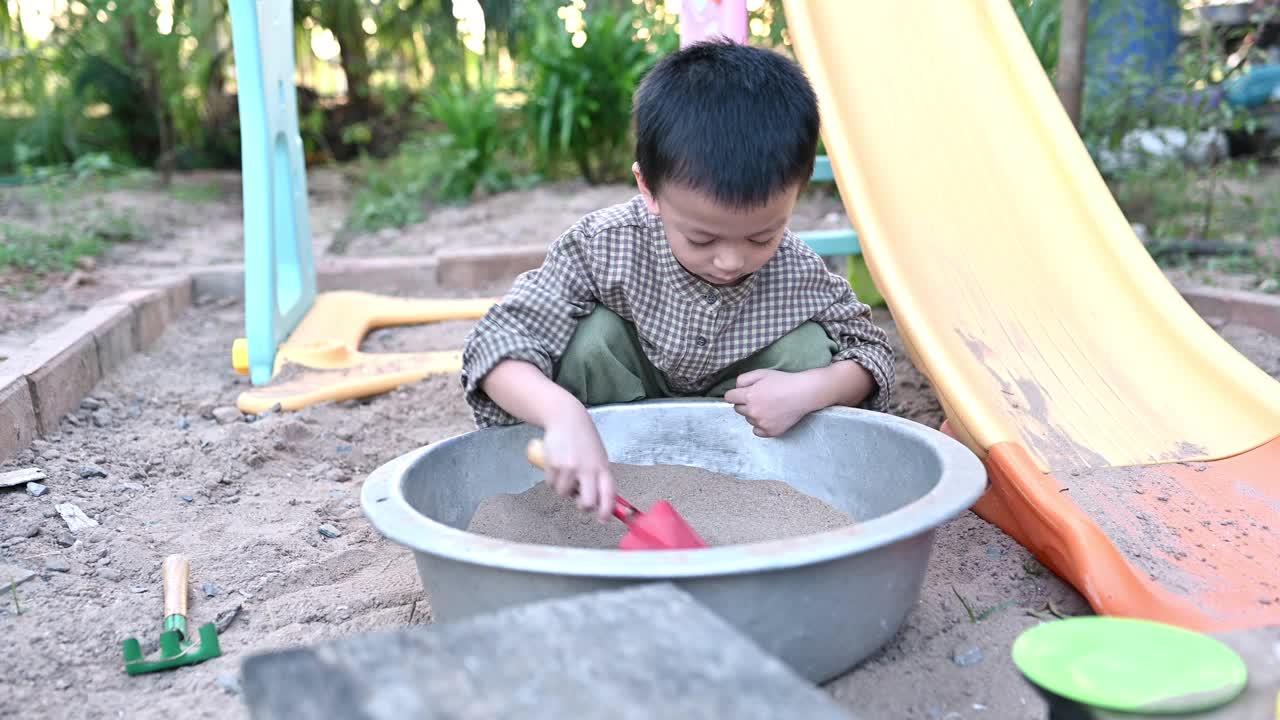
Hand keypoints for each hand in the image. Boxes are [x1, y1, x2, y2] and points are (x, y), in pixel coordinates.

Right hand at [481, 360, 615, 520]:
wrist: (566, 418)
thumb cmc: (584, 440)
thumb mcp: (597, 456)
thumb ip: (598, 476)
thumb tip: (598, 502)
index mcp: (603, 467)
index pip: (609, 494)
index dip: (607, 511)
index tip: (603, 519)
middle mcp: (588, 469)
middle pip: (587, 502)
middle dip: (583, 506)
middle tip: (580, 501)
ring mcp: (570, 468)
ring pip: (564, 494)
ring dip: (563, 488)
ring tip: (566, 471)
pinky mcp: (554, 465)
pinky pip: (551, 484)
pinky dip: (552, 479)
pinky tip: (556, 464)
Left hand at [724, 369, 820, 437]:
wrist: (803, 393)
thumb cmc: (783, 381)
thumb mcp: (761, 373)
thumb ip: (743, 379)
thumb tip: (735, 389)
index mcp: (749, 396)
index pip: (729, 398)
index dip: (735, 394)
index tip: (741, 393)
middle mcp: (753, 411)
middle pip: (738, 409)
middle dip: (745, 403)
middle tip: (759, 398)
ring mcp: (761, 423)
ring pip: (748, 419)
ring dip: (753, 414)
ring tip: (768, 406)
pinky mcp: (770, 432)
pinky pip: (756, 431)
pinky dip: (760, 425)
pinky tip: (769, 417)